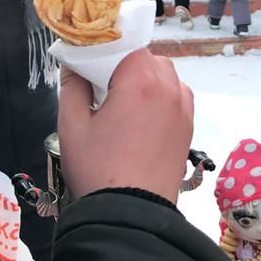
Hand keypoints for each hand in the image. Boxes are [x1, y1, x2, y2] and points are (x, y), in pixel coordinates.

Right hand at [58, 49, 193, 202]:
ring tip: (121, 103)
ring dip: (146, 80)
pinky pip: (176, 98)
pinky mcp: (188, 128)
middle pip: (148, 59)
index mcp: (141, 81)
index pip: (126, 45)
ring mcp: (184, 109)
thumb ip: (72, 88)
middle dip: (125, 66)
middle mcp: (170, 89)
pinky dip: (160, 98)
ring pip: (165, 77)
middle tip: (101, 86)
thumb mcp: (72, 126)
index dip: (106, 49)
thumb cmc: (99, 170)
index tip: (89, 62)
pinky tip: (140, 117)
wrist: (133, 215)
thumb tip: (74, 68)